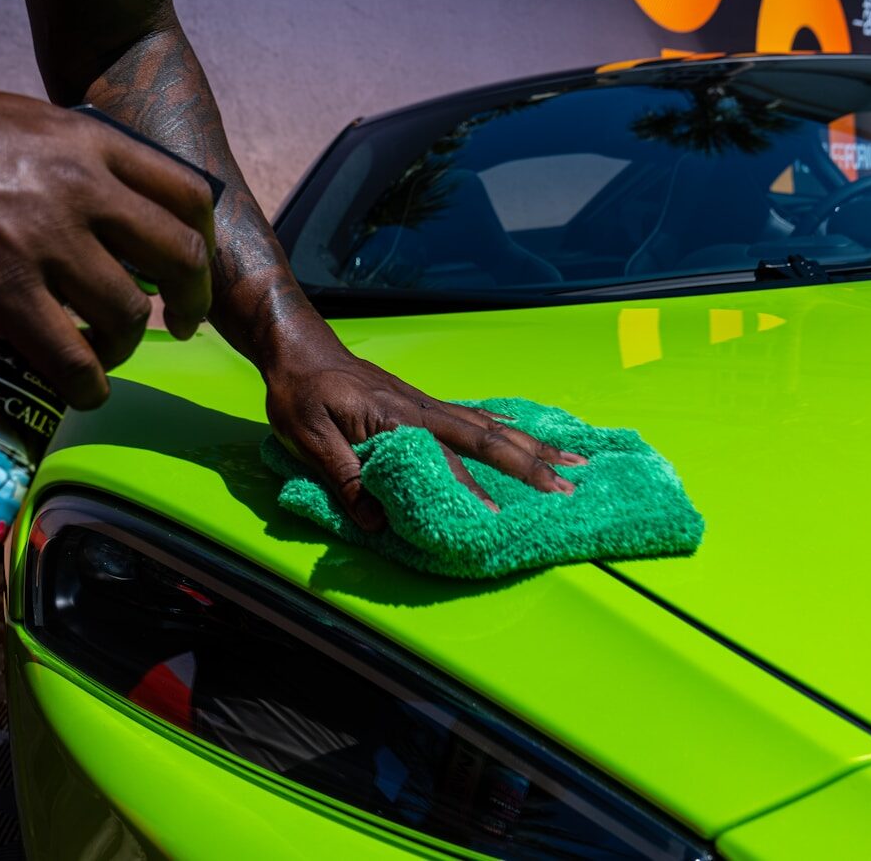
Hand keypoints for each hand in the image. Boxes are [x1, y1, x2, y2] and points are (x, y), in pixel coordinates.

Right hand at [0, 90, 215, 408]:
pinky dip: (87, 385)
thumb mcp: (19, 122)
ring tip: (99, 354)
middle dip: (188, 303)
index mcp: (86, 141)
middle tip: (175, 325)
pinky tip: (79, 388)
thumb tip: (121, 201)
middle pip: (179, 256)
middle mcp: (76, 186)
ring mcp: (40, 240)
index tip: (188, 274)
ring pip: (129, 314)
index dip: (201, 244)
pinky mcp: (0, 291)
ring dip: (123, 347)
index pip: (189, 194)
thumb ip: (77, 157)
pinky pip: (73, 357)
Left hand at [264, 342, 586, 531]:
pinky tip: (523, 435)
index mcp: (398, 420)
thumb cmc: (300, 392)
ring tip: (572, 462)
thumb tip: (378, 521)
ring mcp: (426, 405)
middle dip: (532, 466)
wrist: (298, 348)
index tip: (501, 518)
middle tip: (571, 488)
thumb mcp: (309, 438)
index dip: (473, 492)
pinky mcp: (421, 404)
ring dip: (531, 447)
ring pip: (490, 429)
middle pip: (488, 441)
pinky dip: (505, 429)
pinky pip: (475, 419)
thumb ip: (345, 477)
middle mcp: (422, 410)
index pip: (445, 463)